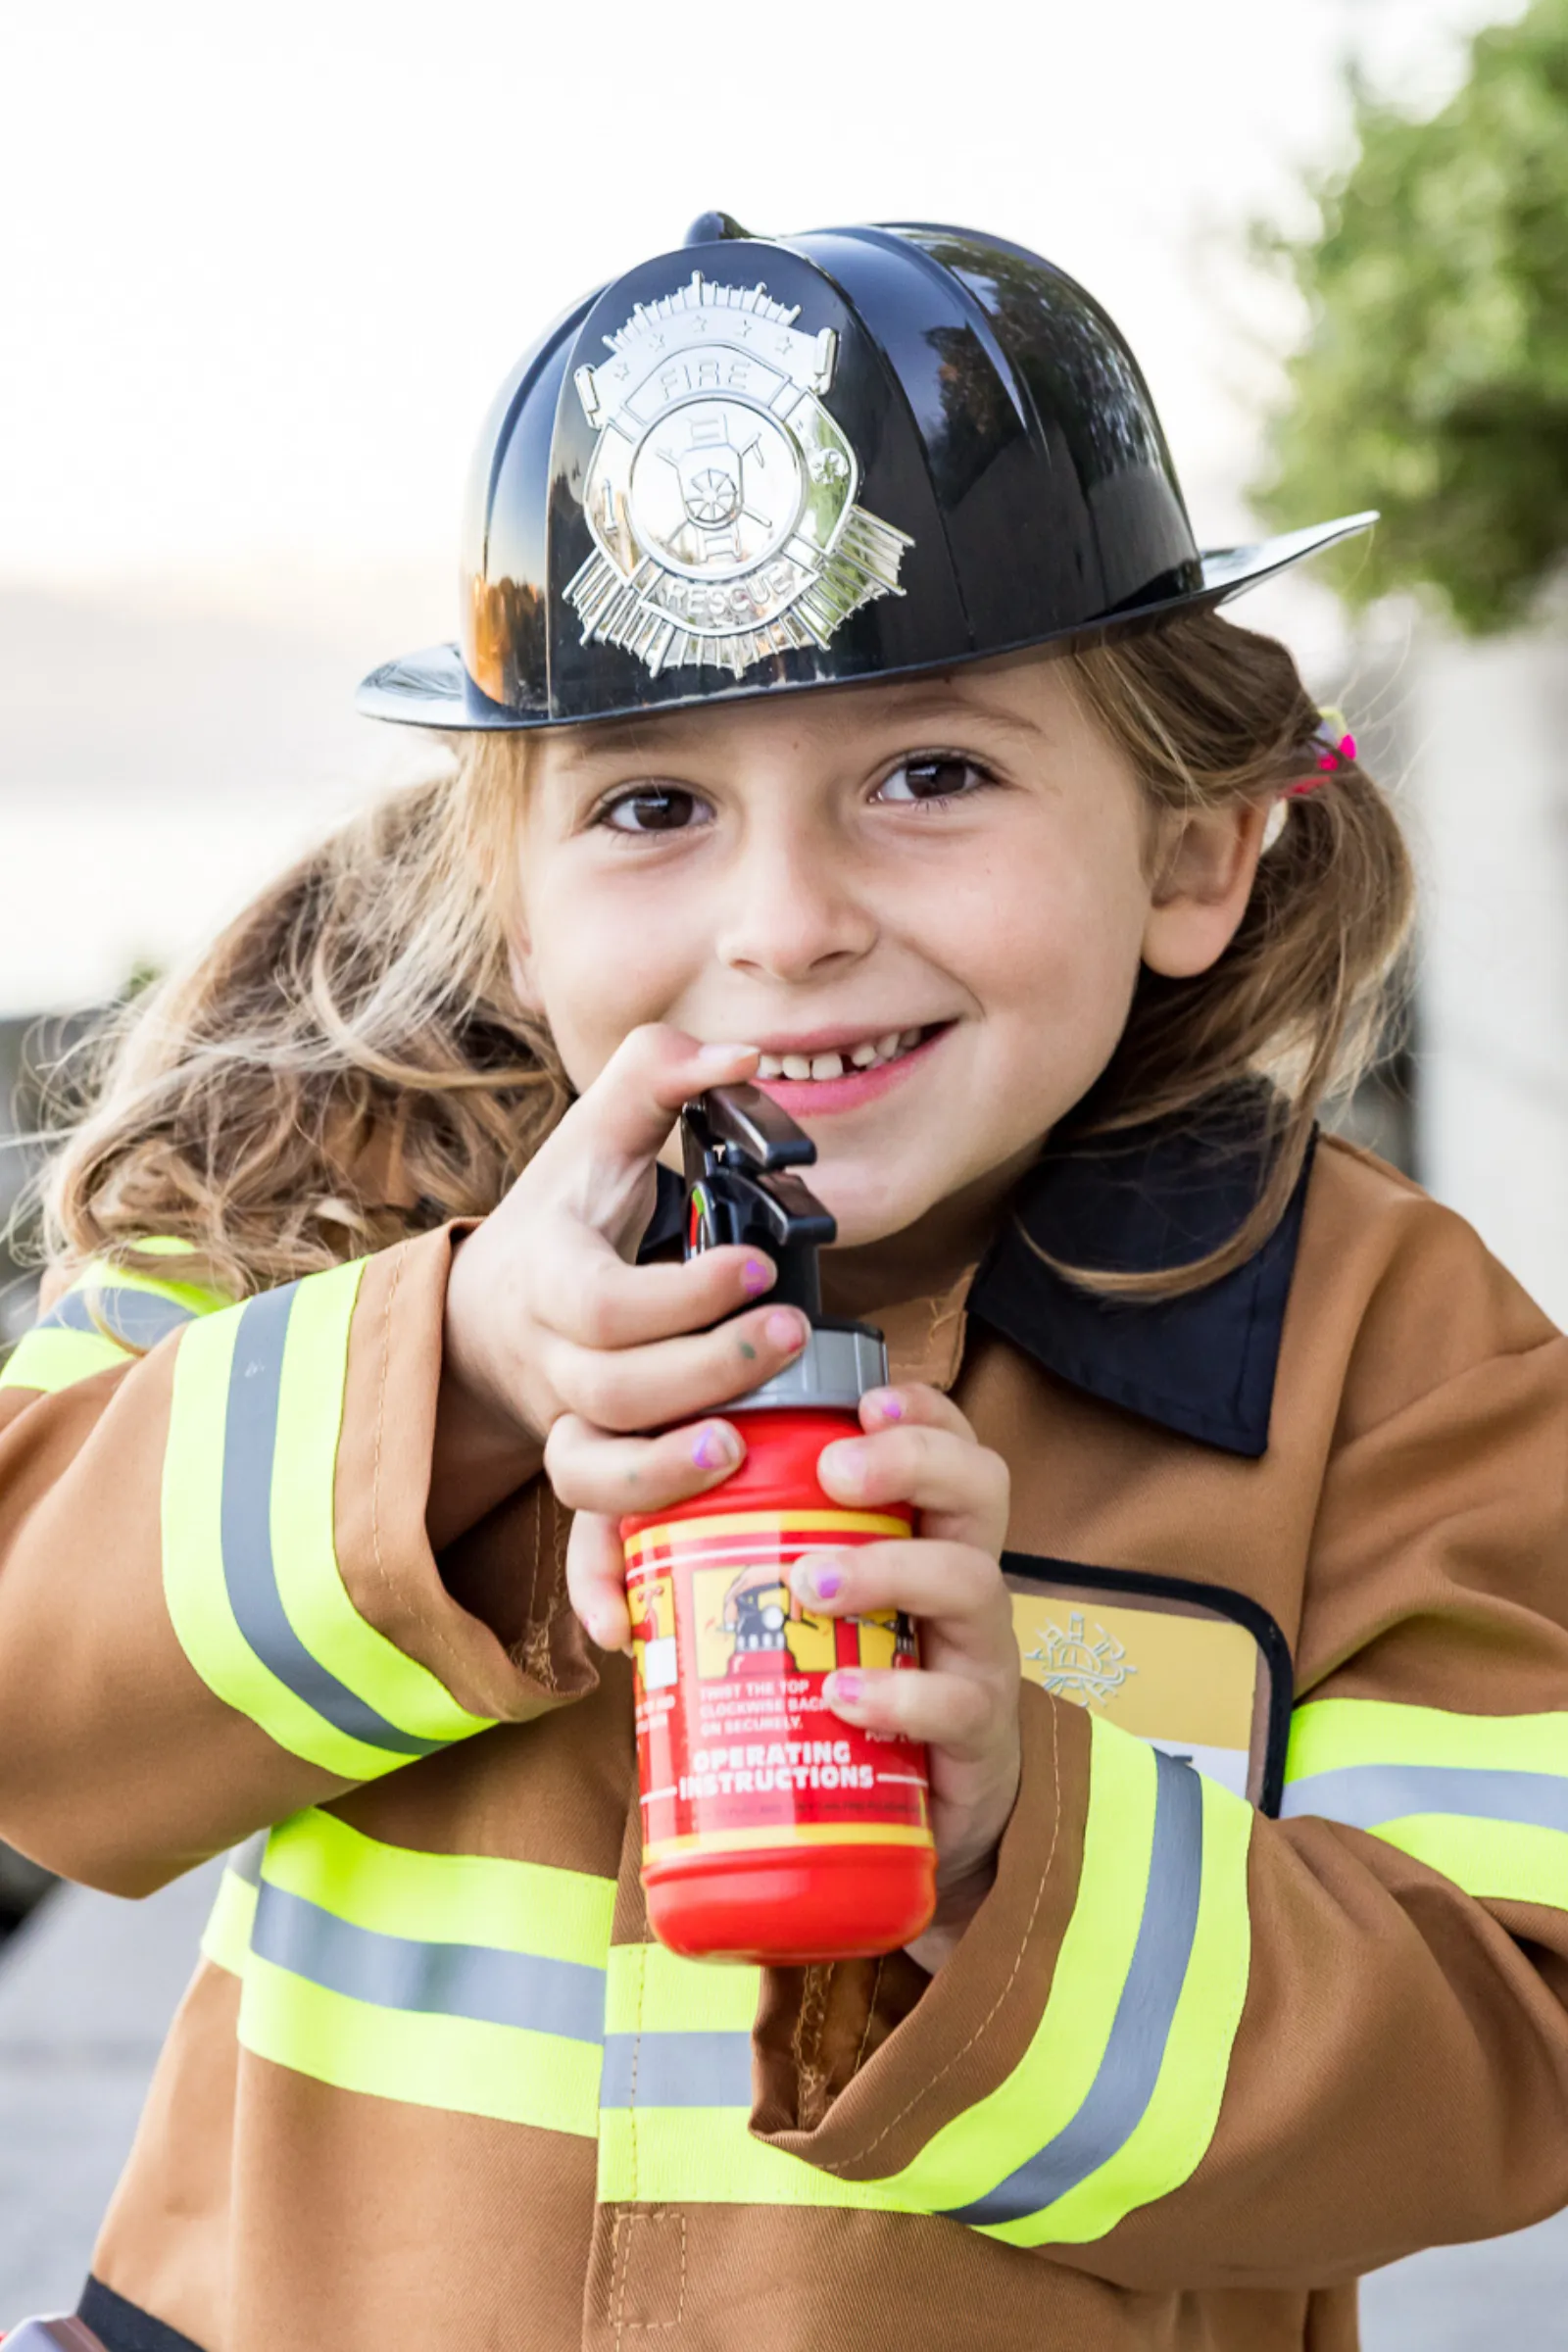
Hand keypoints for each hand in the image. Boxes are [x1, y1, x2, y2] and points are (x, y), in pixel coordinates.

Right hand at [428, 1025, 812, 1550]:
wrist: (491, 1309)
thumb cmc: (567, 1217)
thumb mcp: (599, 1135)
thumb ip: (660, 1076)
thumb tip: (741, 1053)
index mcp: (551, 1278)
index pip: (608, 1304)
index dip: (681, 1298)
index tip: (755, 1271)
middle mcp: (549, 1362)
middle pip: (611, 1392)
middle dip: (702, 1373)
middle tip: (784, 1334)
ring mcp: (562, 1426)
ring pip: (587, 1474)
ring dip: (657, 1480)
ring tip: (737, 1451)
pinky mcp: (583, 1474)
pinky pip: (578, 1546)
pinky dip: (597, 1590)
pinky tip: (633, 1627)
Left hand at [564, 1378, 1020, 1970]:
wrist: (898, 1830)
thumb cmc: (829, 1700)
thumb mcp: (773, 1631)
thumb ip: (682, 1603)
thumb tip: (613, 1617)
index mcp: (918, 1533)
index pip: (943, 1440)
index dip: (917, 1408)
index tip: (862, 1400)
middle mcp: (960, 1577)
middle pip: (979, 1484)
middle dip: (912, 1459)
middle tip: (835, 1472)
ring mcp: (976, 1652)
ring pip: (968, 1580)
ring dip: (888, 1569)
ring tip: (812, 1584)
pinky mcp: (976, 1732)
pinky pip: (956, 1701)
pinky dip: (898, 1695)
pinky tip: (843, 1698)